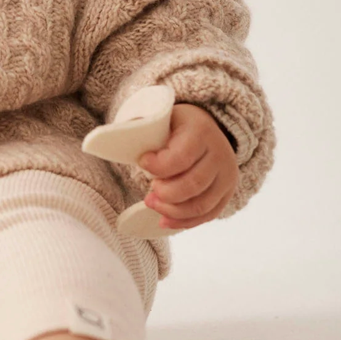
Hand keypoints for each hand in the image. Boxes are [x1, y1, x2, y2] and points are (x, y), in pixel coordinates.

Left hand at [137, 104, 237, 230]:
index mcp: (201, 132)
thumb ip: (141, 127)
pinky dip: (185, 222)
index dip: (158, 166)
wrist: (206, 127)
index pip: (181, 157)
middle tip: (148, 193)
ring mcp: (227, 175)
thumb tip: (114, 140)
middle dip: (165, 194)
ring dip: (172, 211)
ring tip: (151, 204)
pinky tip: (164, 220)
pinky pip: (208, 214)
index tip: (142, 163)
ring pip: (201, 204)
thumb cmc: (175, 126)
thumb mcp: (160, 118)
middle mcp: (220, 154)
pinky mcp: (226, 192)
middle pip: (192, 184)